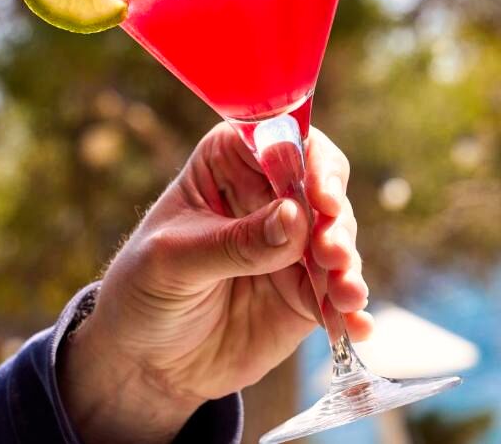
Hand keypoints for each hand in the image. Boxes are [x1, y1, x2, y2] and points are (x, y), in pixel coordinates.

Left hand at [59, 123, 371, 443]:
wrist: (145, 360)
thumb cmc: (143, 289)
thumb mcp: (174, 261)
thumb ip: (235, 242)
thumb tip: (295, 218)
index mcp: (231, 162)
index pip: (282, 141)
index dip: (310, 163)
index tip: (320, 198)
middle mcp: (270, 194)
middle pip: (323, 190)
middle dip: (335, 223)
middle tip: (331, 255)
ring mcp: (293, 244)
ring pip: (338, 240)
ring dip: (347, 267)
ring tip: (346, 296)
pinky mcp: (306, 291)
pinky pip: (338, 293)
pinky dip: (351, 309)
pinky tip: (357, 327)